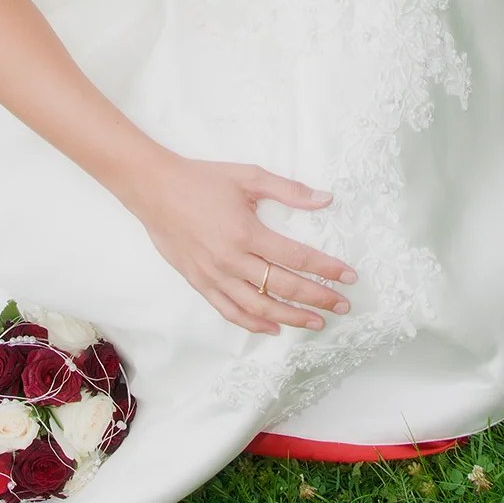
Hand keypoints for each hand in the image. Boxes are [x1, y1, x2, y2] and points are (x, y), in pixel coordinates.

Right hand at [131, 155, 355, 334]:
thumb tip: (325, 199)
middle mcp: (232, 260)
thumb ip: (288, 190)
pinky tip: (273, 326)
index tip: (349, 277)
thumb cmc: (202, 179)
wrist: (155, 189)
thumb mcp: (247, 176)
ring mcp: (215, 275)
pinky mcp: (200, 282)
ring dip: (291, 316)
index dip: (326, 268)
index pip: (297, 257)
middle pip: (283, 287)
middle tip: (342, 305)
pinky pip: (230, 311)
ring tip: (316, 321)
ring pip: (259, 306)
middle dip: (317, 297)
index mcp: (247, 232)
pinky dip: (254, 323)